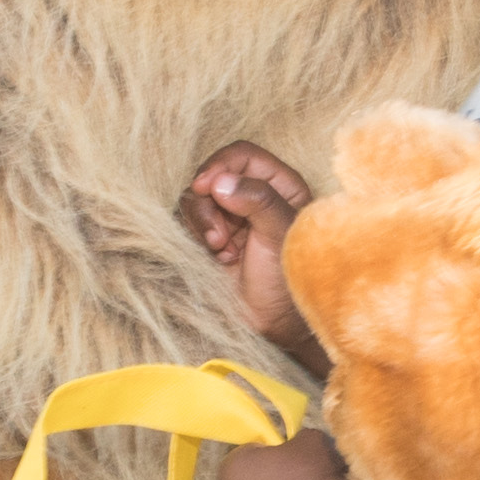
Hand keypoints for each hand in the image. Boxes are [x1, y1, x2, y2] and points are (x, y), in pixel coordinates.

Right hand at [182, 141, 320, 364]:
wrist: (275, 323)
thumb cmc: (288, 278)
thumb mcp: (280, 234)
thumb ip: (258, 201)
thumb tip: (220, 182)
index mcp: (280, 185)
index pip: (243, 155)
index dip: (221, 165)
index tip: (205, 186)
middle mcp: (254, 195)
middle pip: (214, 174)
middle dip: (209, 203)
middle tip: (220, 236)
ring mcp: (232, 215)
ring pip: (197, 198)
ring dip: (203, 223)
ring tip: (222, 250)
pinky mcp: (213, 235)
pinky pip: (190, 220)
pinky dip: (199, 236)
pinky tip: (219, 257)